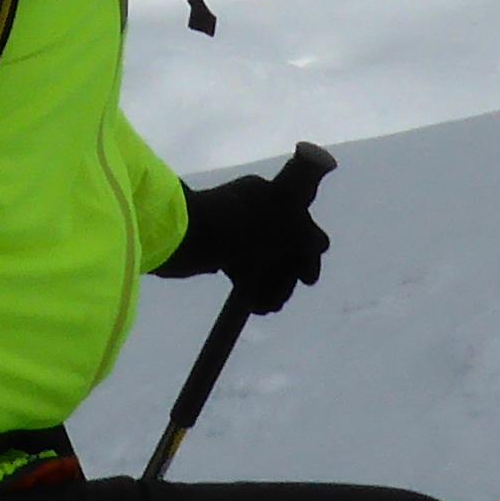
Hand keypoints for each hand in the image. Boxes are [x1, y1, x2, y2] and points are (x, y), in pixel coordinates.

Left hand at [163, 164, 330, 316]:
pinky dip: (252, 284)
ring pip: (265, 259)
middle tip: (281, 299)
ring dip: (271, 284)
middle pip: (284, 244)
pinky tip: (254, 305)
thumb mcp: (282, 227)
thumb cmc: (235, 228)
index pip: (301, 223)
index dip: (307, 252)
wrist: (179, 235)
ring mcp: (237, 229)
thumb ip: (306, 235)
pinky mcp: (218, 249)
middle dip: (287, 274)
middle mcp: (256, 207)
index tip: (307, 280)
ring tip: (266, 307)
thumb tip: (321, 244)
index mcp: (271, 193)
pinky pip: (244, 268)